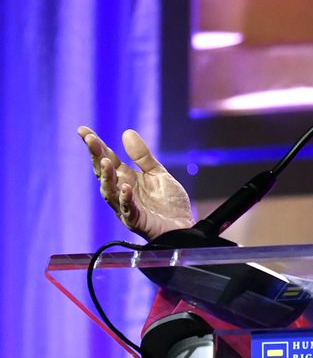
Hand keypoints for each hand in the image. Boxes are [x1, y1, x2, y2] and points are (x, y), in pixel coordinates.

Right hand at [77, 126, 194, 240]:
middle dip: (96, 156)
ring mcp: (126, 207)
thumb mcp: (157, 174)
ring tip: (105, 161)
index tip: (82, 130)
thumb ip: (142, 157)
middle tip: (91, 140)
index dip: (96, 145)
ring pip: (110, 192)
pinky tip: (125, 187)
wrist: (184, 227)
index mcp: (126, 178)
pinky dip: (125, 198)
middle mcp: (122, 191)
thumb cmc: (169, 202)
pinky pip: (128, 210)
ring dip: (107, 177)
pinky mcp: (136, 221)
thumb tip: (126, 132)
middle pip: (104, 173)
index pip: (107, 159)